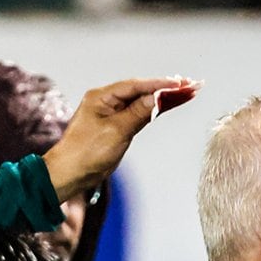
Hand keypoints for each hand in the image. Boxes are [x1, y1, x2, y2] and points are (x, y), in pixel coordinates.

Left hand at [42, 76, 200, 200]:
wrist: (68, 175)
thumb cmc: (86, 153)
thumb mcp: (116, 131)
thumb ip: (139, 112)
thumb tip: (159, 97)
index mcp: (102, 97)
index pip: (137, 86)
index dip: (160, 84)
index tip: (182, 84)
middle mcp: (106, 102)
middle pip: (141, 91)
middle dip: (166, 89)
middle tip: (192, 86)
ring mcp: (110, 115)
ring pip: (141, 103)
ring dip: (162, 98)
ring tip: (186, 93)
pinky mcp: (114, 128)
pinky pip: (137, 114)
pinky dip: (153, 110)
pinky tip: (167, 105)